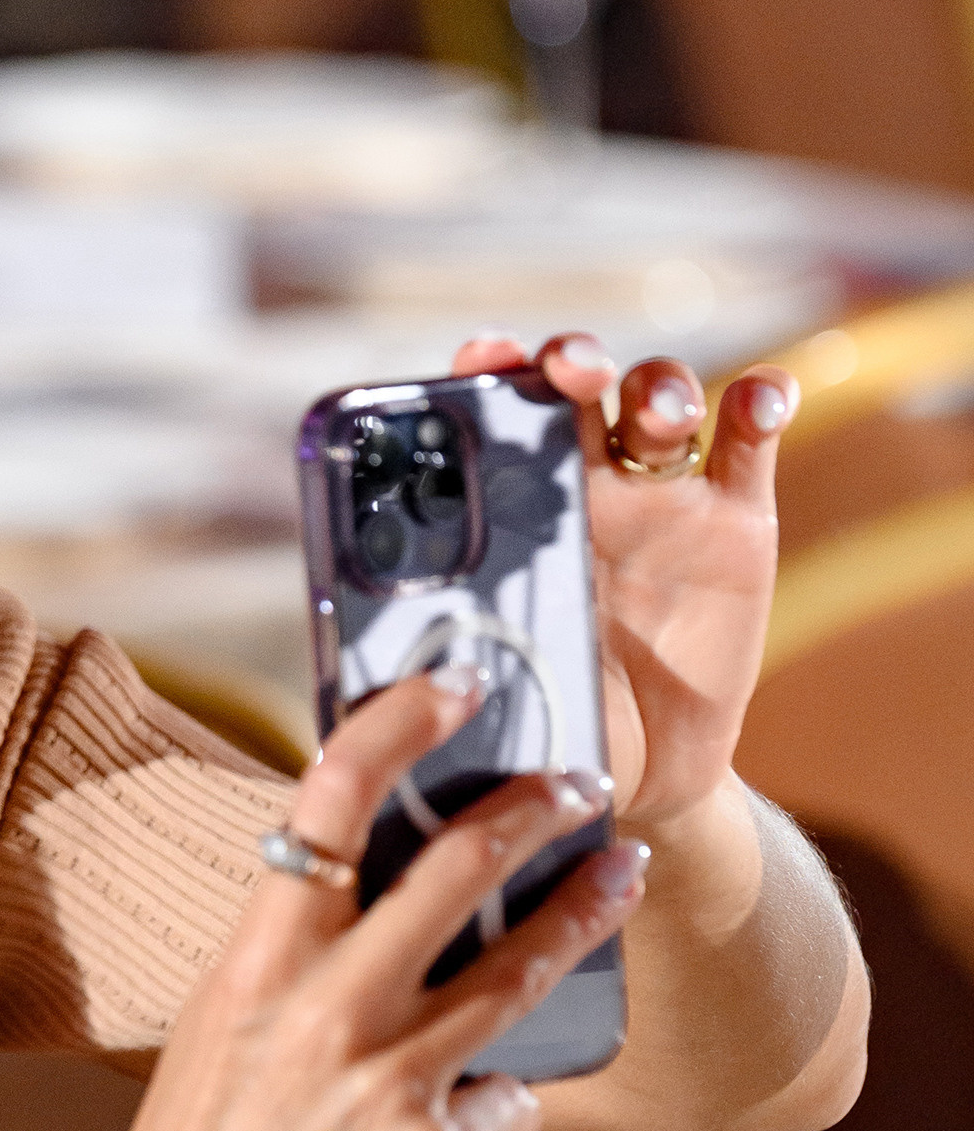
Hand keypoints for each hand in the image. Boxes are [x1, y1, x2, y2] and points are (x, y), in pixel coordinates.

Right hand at [81, 671, 647, 1130]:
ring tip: (618, 876)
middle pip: (460, 871)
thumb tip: (398, 891)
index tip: (455, 683)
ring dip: (580, 913)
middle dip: (535, 812)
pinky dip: (489, 1102)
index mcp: (259, 961)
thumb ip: (302, 953)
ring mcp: (390, 1087)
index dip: (399, 725)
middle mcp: (329, 1012)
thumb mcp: (224, 1021)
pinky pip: (500, 1102)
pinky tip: (459, 1118)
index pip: (332, 803)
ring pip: (517, 976)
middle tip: (579, 784)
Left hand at [449, 330, 797, 837]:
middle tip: (574, 372)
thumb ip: (446, 666)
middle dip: (576, 360)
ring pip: (660, 401)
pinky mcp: (737, 523)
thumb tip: (372, 676)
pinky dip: (759, 404)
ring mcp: (663, 498)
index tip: (484, 357)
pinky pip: (749, 440)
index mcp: (509, 512)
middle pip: (580, 387)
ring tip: (660, 415)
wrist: (640, 774)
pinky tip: (758, 401)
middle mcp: (583, 487)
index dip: (489, 371)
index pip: (494, 415)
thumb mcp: (487, 693)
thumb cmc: (541, 723)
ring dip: (661, 386)